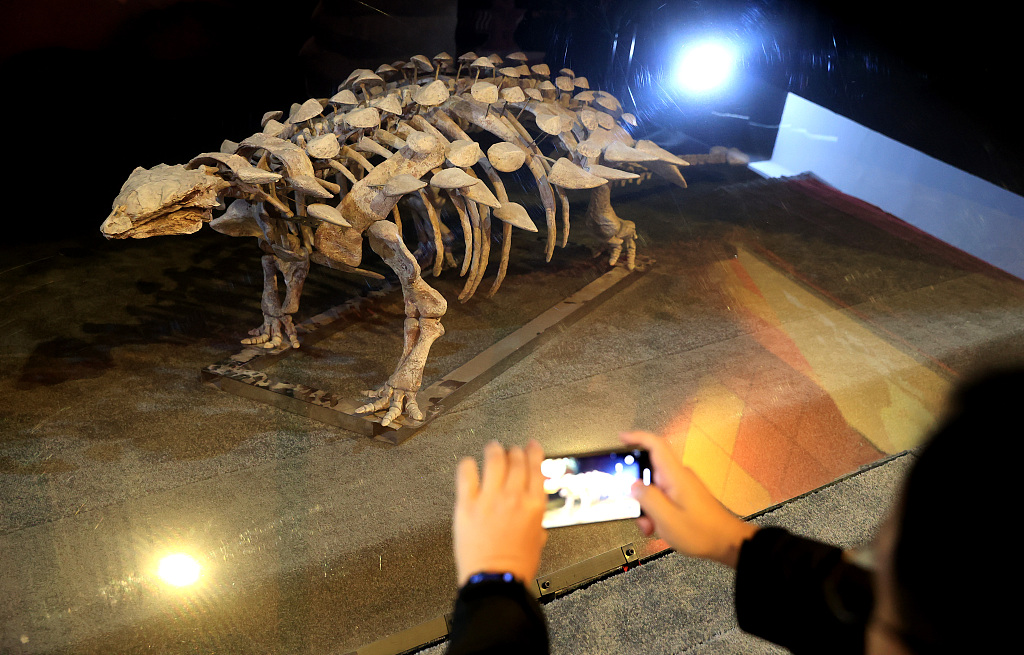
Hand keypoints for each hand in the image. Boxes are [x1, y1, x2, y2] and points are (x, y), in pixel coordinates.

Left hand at [453, 440, 547, 585]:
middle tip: (512, 450)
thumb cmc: (516, 566)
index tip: (532, 446)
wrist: (494, 580)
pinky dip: (469, 465)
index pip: (536, 467)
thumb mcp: (537, 541)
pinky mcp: (467, 504)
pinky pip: (466, 474)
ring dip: (495, 450)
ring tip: (493, 447)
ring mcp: (490, 498)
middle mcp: (514, 497)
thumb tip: (533, 518)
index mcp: (534, 505)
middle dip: (515, 451)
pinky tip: (469, 464)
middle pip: (516, 460)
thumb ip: (536, 523)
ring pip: (494, 460)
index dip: (534, 452)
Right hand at [621, 431, 756, 567]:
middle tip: (634, 509)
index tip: (622, 438)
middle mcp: (679, 476)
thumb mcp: (667, 519)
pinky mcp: (684, 495)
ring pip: (654, 487)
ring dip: (647, 506)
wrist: (727, 542)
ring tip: (651, 525)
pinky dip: (656, 510)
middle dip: (637, 491)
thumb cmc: (703, 532)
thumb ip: (647, 499)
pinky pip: (662, 496)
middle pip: (649, 471)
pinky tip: (659, 526)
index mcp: (675, 476)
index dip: (636, 438)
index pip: (655, 445)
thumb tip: (633, 486)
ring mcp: (682, 485)